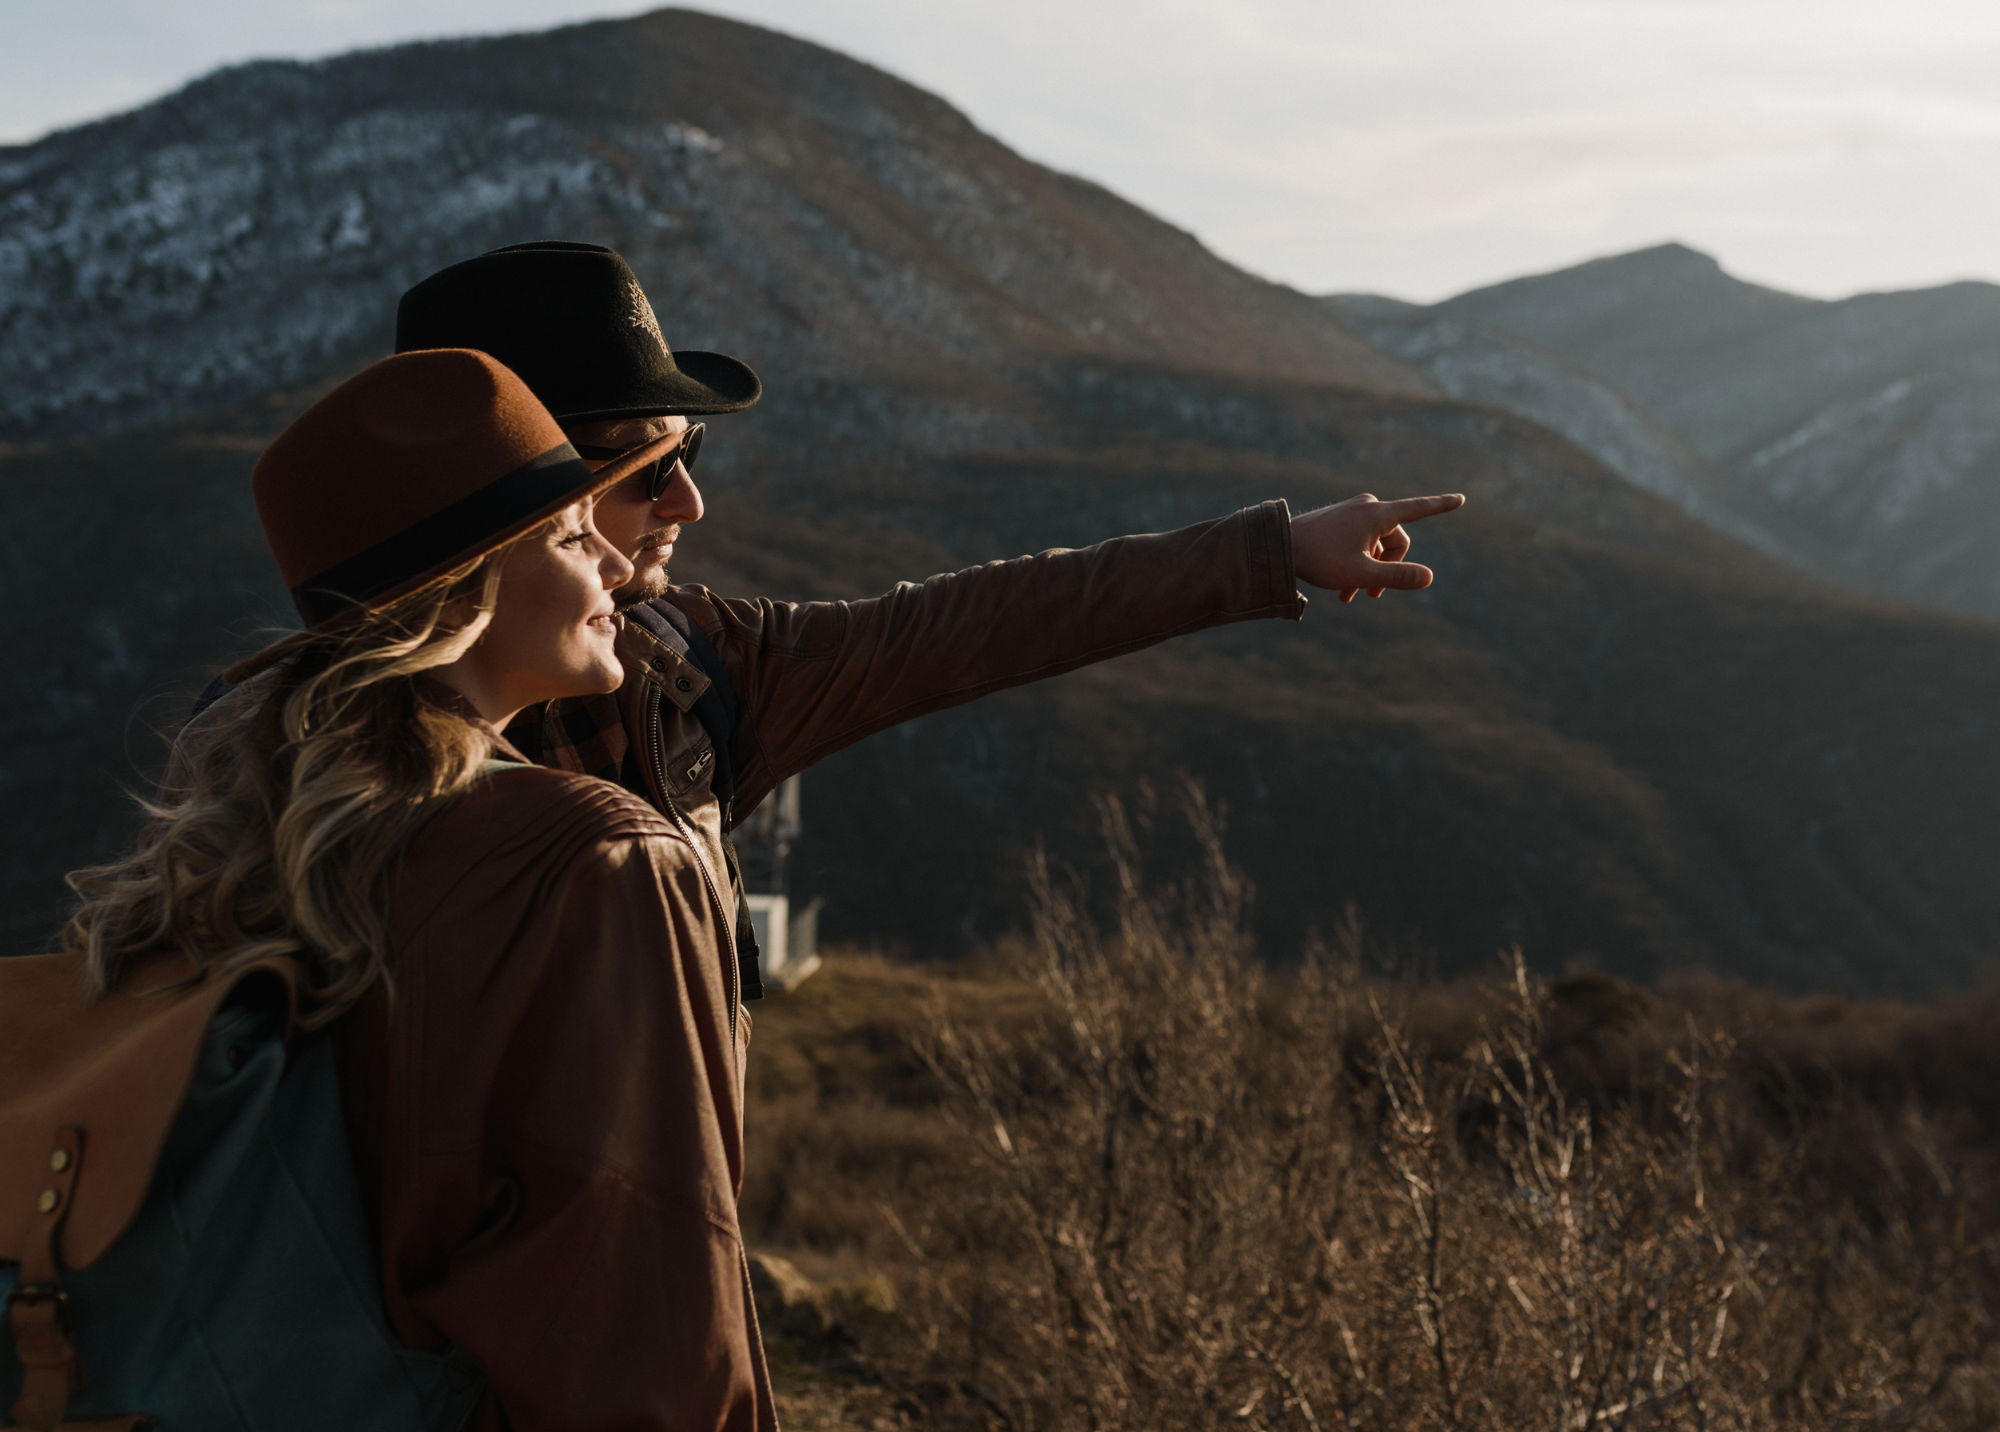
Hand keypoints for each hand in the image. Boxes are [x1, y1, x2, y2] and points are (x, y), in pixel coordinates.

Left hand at [1290, 492, 1466, 602]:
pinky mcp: (1340, 519)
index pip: (1419, 509)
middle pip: (1395, 542)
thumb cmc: (1319, 559)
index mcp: (1378, 514)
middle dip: (1387, 569)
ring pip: (1375, 546)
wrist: (1279, 546)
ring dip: (1369, 571)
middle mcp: (1368, 507)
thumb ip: (1396, 577)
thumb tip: (1429, 578)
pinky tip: (1342, 588)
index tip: (1460, 499)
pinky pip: (1360, 542)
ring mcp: (1353, 512)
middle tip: (1371, 596)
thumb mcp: (1361, 573)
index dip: (1441, 506)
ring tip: (1349, 596)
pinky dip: (1356, 563)